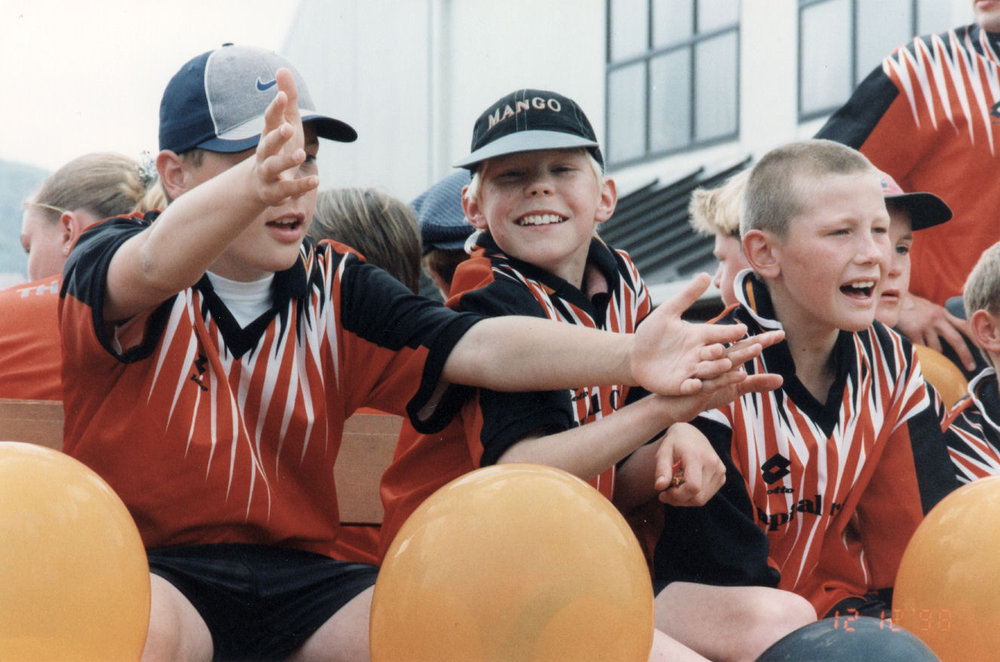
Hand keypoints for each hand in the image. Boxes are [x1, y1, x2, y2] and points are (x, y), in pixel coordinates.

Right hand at [252, 68, 318, 206]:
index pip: (270, 119)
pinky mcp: (275, 192)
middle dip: (276, 136)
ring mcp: (268, 173)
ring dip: (286, 161)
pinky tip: (316, 180)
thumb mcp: (286, 122)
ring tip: (301, 154)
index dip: (276, 108)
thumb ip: (288, 100)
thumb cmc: (278, 146)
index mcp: (269, 134)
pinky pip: (288, 189)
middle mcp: (265, 153)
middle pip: (267, 143)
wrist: (260, 184)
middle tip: (288, 128)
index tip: (284, 96)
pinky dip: (301, 186)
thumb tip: (282, 68)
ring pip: (273, 167)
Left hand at [630, 273, 783, 395]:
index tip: (745, 329)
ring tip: (732, 367)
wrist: (635, 355)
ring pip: (710, 371)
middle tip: (757, 349)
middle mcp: (700, 354)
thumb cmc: (653, 332)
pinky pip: (689, 387)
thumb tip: (706, 274)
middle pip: (723, 354)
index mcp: (700, 336)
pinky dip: (693, 386)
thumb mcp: (668, 312)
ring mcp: (691, 371)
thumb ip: (687, 295)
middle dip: (739, 352)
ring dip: (719, 369)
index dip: (732, 332)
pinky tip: (695, 384)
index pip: (720, 334)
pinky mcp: (679, 385)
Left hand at [652, 423, 725, 505]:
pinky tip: (684, 487)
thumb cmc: (674, 443)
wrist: (690, 434)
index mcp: (697, 456)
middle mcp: (713, 464)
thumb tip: (659, 487)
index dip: (677, 496)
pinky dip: (693, 497)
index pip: (693, 486)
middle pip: (698, 496)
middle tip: (664, 494)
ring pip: (702, 499)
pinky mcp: (722, 476)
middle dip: (678, 500)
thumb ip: (661, 469)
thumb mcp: (663, 452)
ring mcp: (720, 471)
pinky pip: (707, 496)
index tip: (662, 493)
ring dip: (685, 500)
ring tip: (673, 489)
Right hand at [897, 293, 976, 370]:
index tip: (984, 348)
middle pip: (957, 340)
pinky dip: (922, 356)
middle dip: (966, 355)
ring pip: (938, 348)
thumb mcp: (931, 310)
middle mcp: (938, 319)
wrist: (893, 299)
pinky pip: (921, 349)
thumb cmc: (911, 306)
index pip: (965, 325)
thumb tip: (951, 334)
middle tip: (971, 367)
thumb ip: (941, 320)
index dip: (976, 337)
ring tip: (936, 366)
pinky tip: (920, 360)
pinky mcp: (913, 331)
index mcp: (944, 314)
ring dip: (938, 359)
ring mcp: (926, 325)